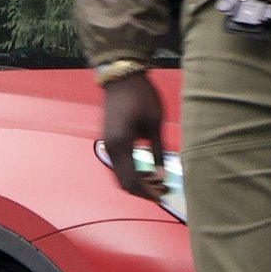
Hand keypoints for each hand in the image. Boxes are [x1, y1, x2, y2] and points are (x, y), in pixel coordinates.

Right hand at [100, 70, 171, 200]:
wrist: (122, 76)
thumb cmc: (141, 95)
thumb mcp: (155, 123)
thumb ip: (158, 151)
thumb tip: (161, 175)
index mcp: (121, 144)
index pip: (131, 180)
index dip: (147, 192)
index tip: (163, 196)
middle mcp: (110, 147)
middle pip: (122, 181)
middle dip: (142, 191)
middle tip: (162, 191)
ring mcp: (107, 143)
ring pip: (118, 174)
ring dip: (135, 182)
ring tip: (156, 182)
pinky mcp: (109, 138)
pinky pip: (117, 163)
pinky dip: (130, 172)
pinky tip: (146, 170)